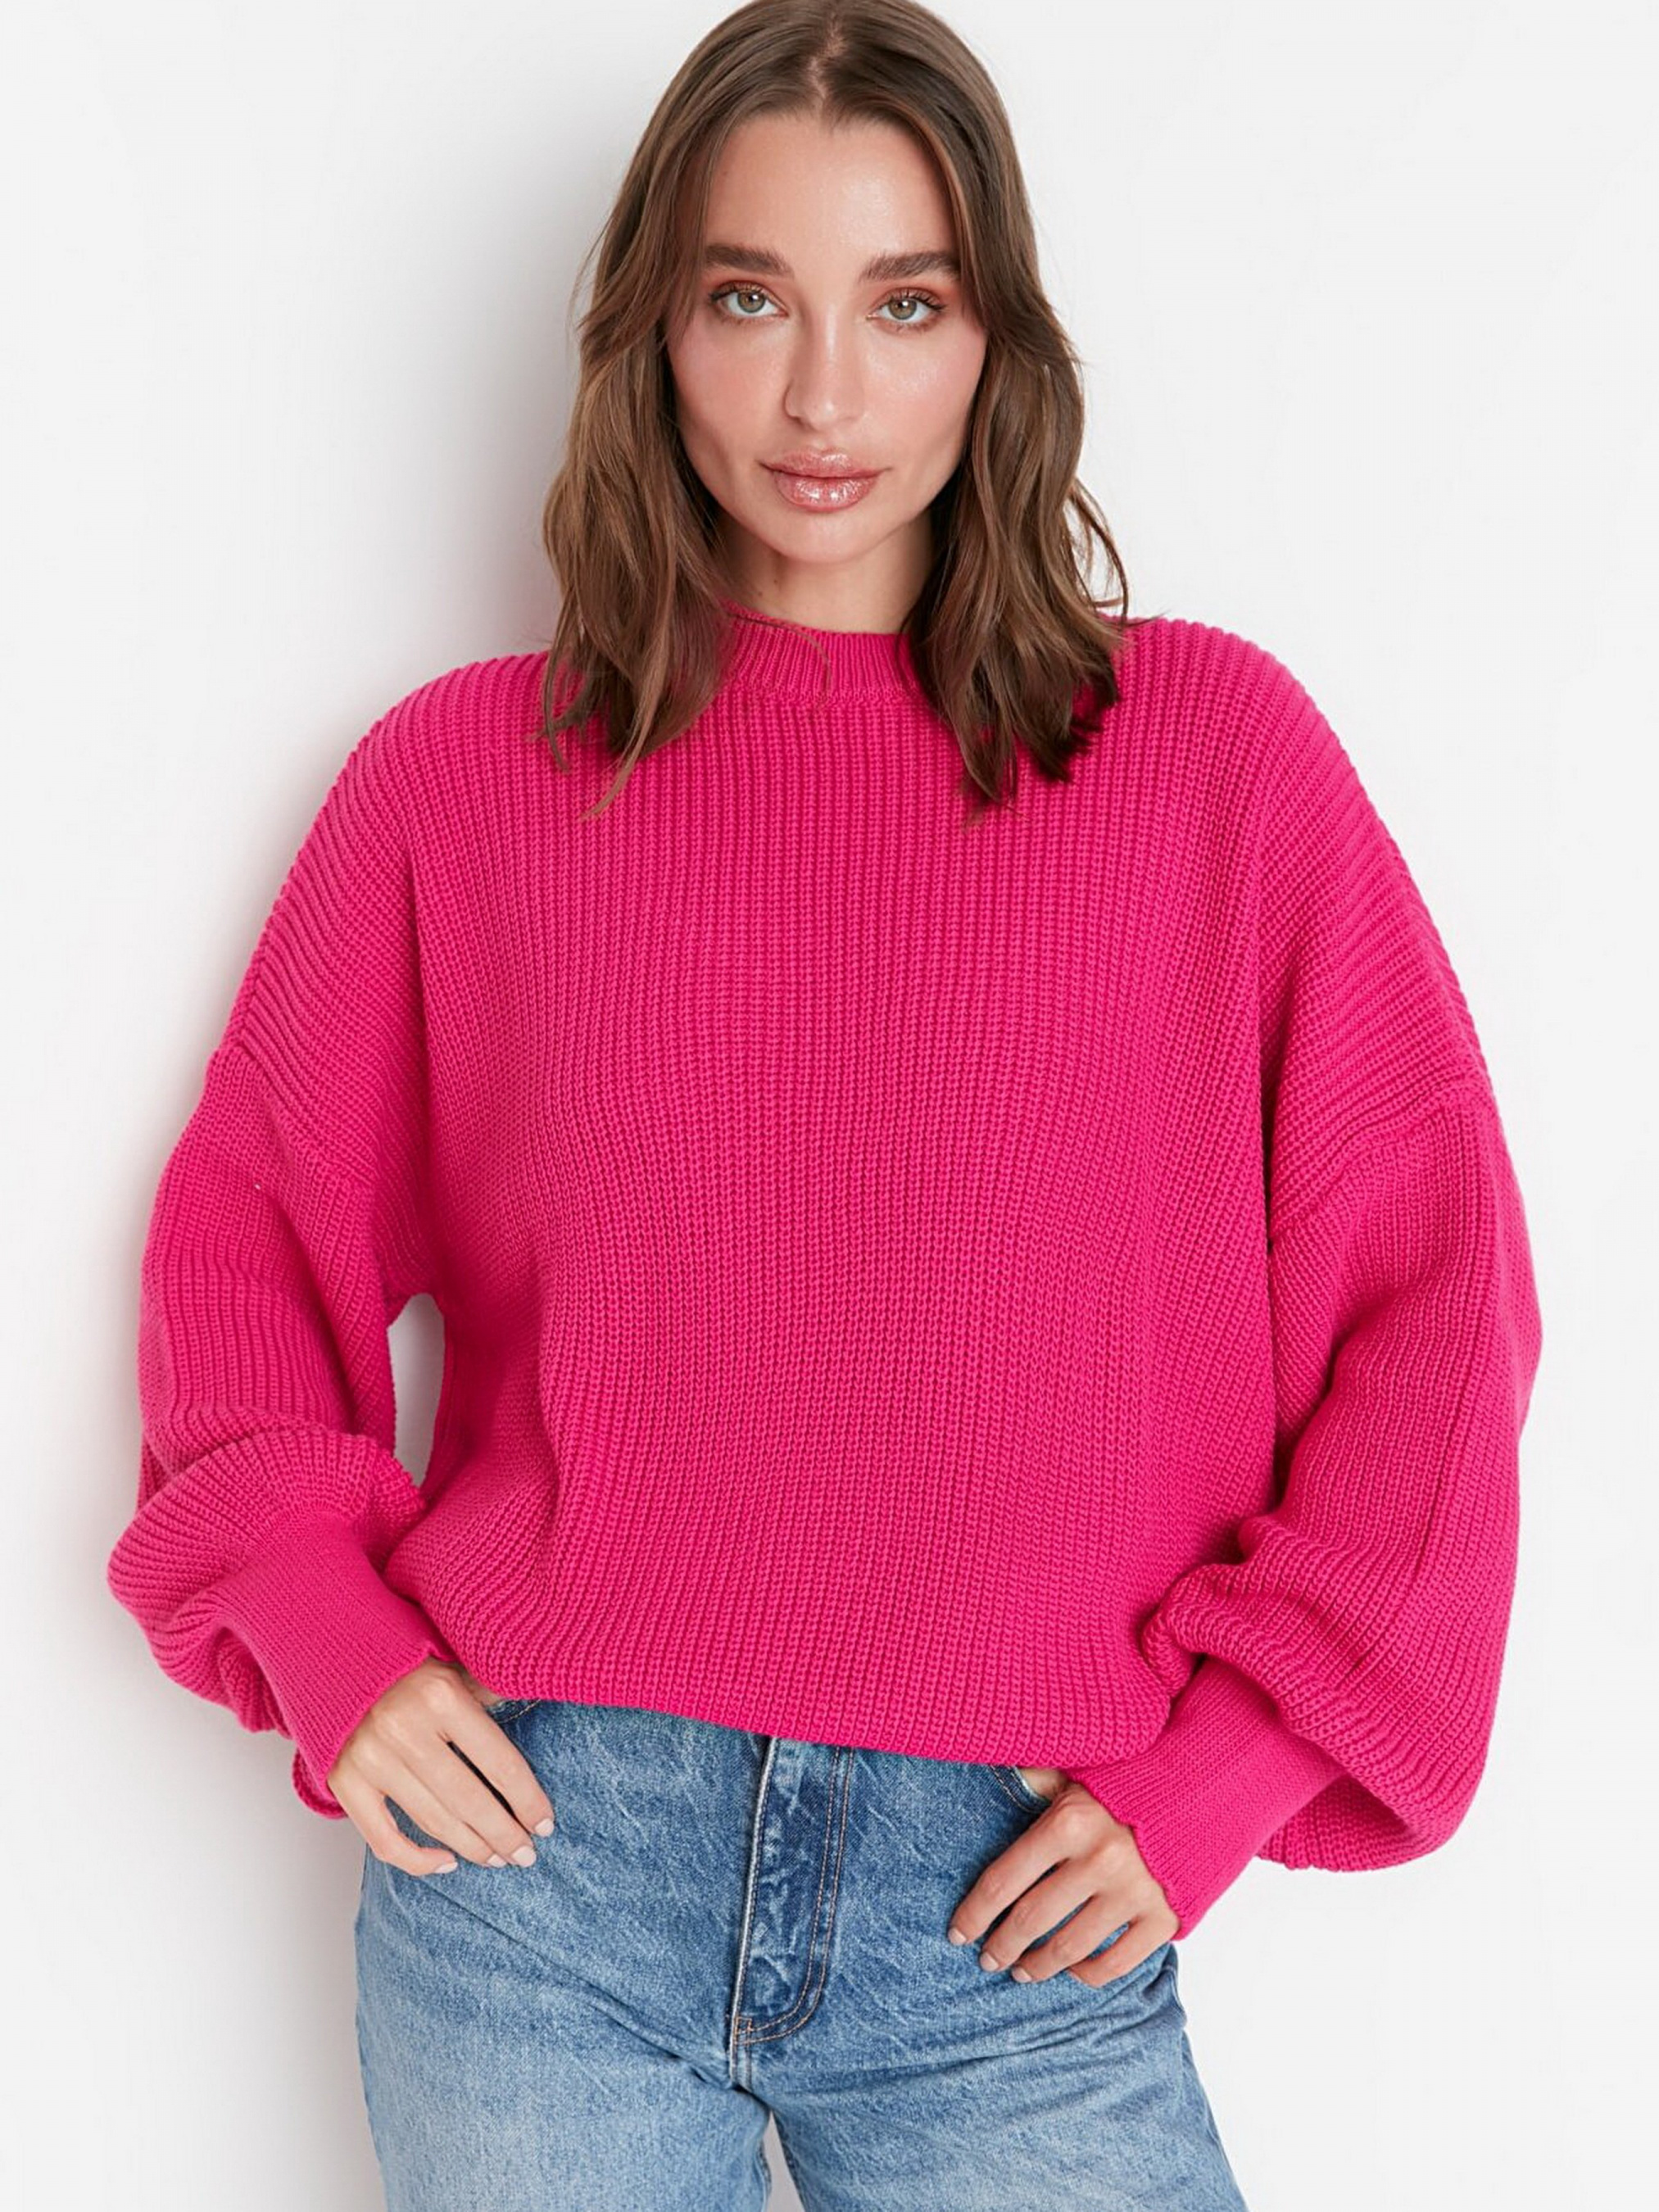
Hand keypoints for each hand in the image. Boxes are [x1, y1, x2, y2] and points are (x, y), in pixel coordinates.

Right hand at [327, 1658, 555, 1877]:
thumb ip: (490, 1693)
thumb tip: (535, 1706)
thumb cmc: (406, 1665)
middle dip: (504, 1834)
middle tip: (526, 1854)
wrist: (336, 1659)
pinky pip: (384, 1840)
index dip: (528, 1800)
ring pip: (434, 1822)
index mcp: (441, 1696)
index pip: (500, 1763)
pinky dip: (417, 1861)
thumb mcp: (454, 1666)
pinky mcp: (344, 1782)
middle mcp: (404, 1728)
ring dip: (472, 1847)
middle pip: (470, 1800)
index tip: (545, 1823)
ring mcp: (370, 1759)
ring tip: (496, 1858)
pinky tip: (446, 1862)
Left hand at [948, 1771, 1177, 1983]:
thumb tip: (997, 1771)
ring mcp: (1135, 1892)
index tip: (957, 1933)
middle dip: (1002, 1945)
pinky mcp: (1165, 1917)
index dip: (975, 1913)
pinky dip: (1088, 1974)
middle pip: (1031, 1920)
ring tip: (1022, 1971)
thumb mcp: (1081, 1770)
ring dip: (1039, 1966)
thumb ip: (1038, 1779)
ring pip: (1069, 1948)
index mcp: (1069, 1821)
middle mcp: (1099, 1860)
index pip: (1004, 1880)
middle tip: (987, 1958)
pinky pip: (1116, 1963)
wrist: (1211, 1784)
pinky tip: (1072, 1971)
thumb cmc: (1134, 1776)